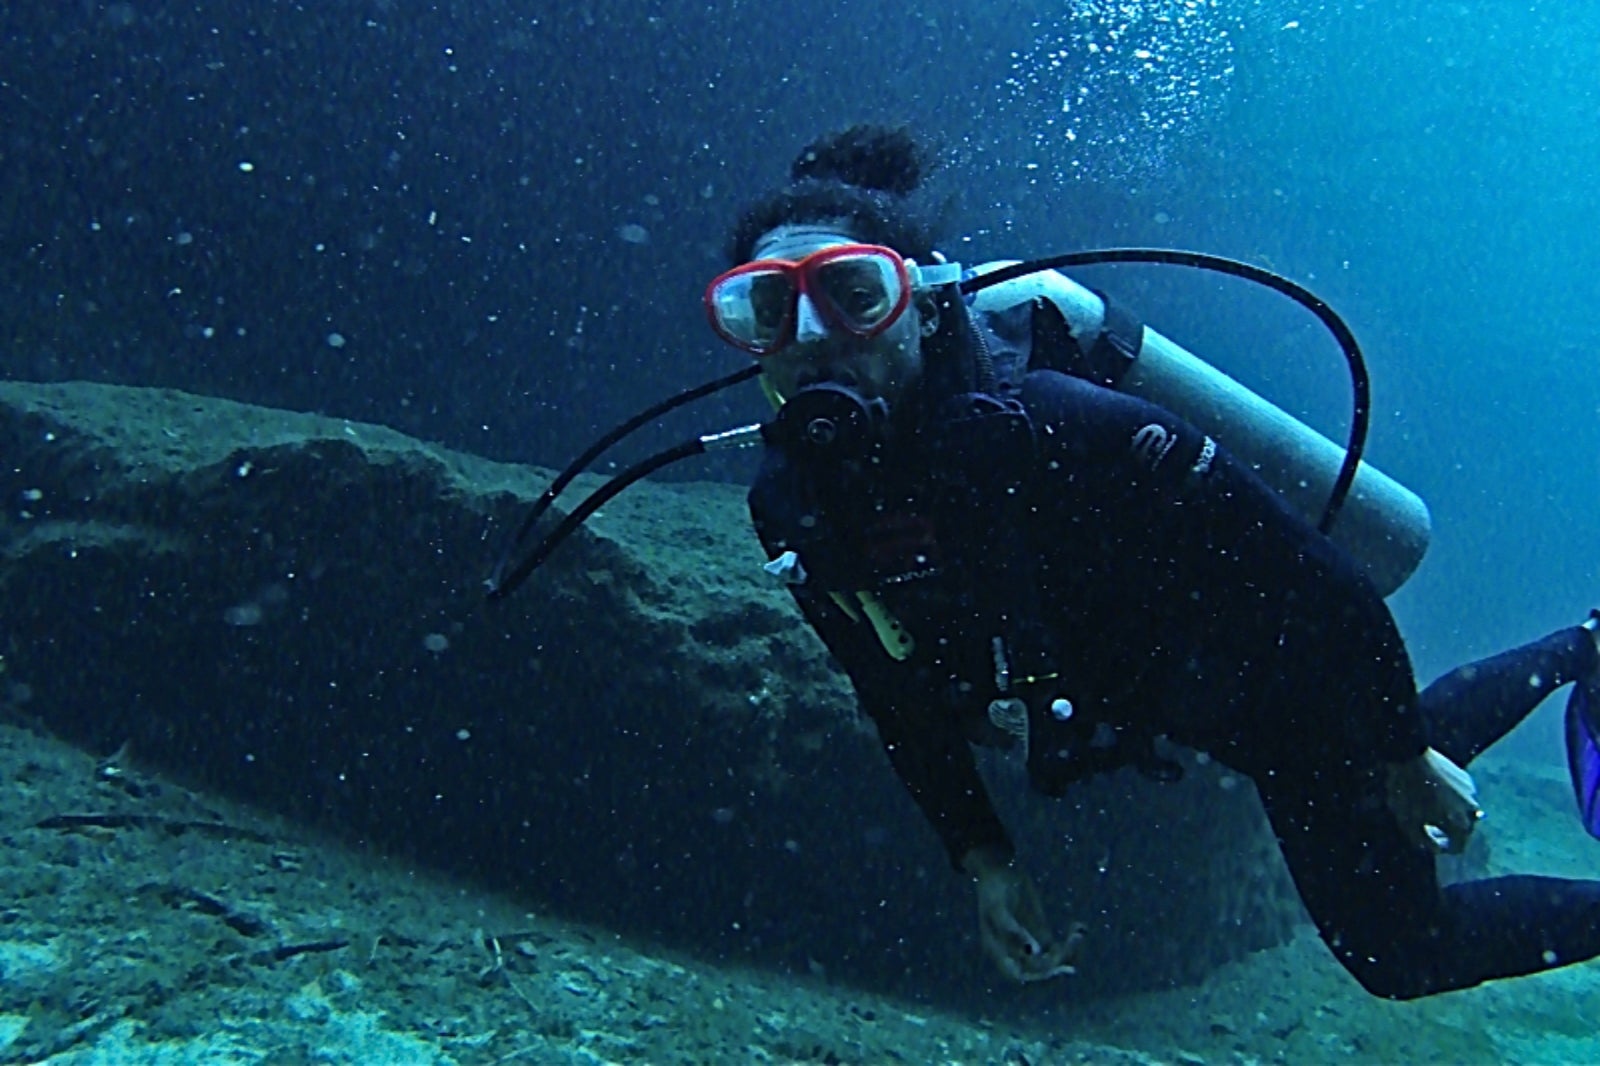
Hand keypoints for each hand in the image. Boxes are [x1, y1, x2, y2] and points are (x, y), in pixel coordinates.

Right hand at [962, 846, 1084, 982]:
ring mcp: (1030, 945)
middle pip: (1040, 971)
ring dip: (1069, 953)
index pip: (1018, 975)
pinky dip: (1070, 942)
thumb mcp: (998, 906)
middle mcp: (1015, 952)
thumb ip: (1012, 930)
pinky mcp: (1041, 934)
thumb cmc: (993, 886)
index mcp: (998, 950)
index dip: (1037, 977)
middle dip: (1058, 963)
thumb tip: (1031, 952)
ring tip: (1078, 932)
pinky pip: (1059, 948)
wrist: (1000, 868)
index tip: (1057, 968)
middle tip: (1073, 944)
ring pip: (1053, 961)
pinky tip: (1079, 926)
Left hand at [1385, 747, 1482, 853]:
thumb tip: (1438, 848)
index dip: (1445, 847)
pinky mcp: (1465, 778)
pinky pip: (1461, 796)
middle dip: (1450, 832)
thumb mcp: (1408, 821)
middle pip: (1464, 829)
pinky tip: (1434, 791)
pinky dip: (1452, 799)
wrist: (1410, 755)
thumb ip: (1424, 840)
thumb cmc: (1407, 791)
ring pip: (1464, 811)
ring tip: (1431, 807)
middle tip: (1430, 825)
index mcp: (1459, 823)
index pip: (1460, 846)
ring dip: (1452, 814)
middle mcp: (1472, 809)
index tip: (1431, 840)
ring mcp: (1471, 792)